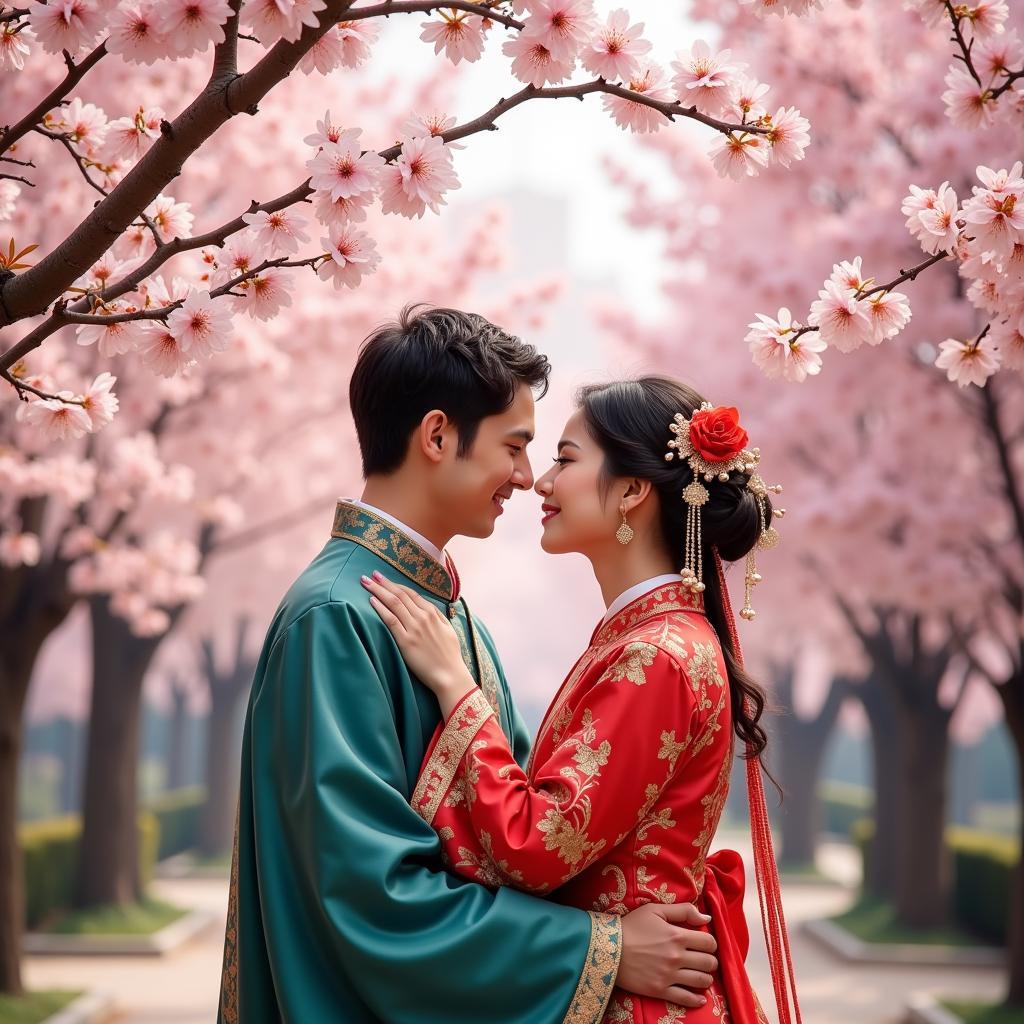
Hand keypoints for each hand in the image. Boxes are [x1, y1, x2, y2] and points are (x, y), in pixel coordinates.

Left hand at [362, 571, 475, 716]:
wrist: (449, 674)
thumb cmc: (449, 655)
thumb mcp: (448, 629)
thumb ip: (437, 616)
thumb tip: (427, 607)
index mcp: (433, 613)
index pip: (411, 594)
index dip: (396, 584)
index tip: (384, 578)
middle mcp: (422, 617)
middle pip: (399, 595)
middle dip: (383, 583)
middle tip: (371, 574)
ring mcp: (414, 628)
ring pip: (393, 603)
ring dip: (378, 590)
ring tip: (366, 582)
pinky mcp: (405, 641)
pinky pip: (390, 620)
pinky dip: (380, 608)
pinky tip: (372, 600)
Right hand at [617, 902, 718, 1006]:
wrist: (608, 948)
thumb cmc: (632, 926)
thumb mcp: (655, 910)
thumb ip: (683, 911)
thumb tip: (707, 918)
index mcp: (677, 936)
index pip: (709, 942)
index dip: (710, 943)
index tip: (704, 944)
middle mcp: (677, 957)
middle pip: (709, 963)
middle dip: (710, 961)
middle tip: (703, 959)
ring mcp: (669, 975)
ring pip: (702, 981)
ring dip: (705, 978)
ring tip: (700, 974)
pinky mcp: (660, 990)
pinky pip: (686, 999)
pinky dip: (697, 1000)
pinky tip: (699, 998)